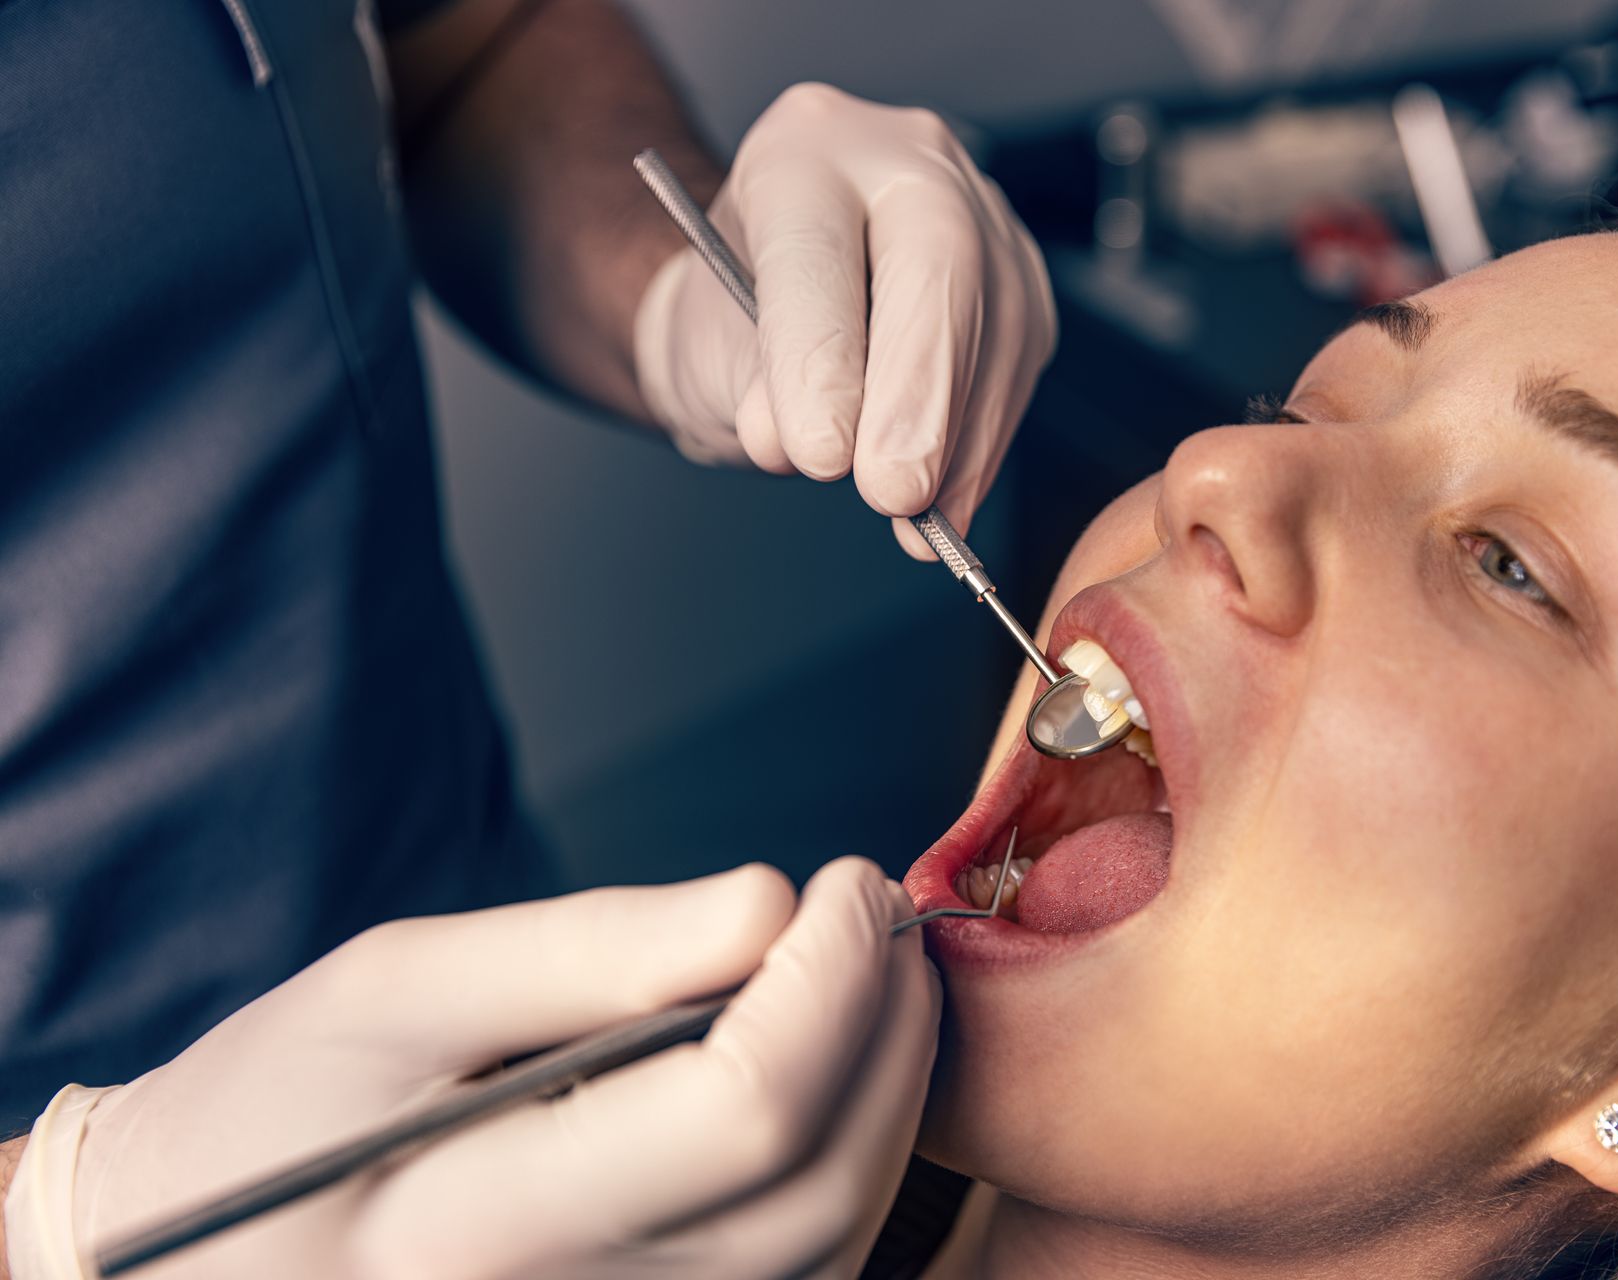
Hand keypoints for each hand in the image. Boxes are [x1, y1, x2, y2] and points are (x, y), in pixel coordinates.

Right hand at [3, 859, 938, 1279]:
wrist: (193, 1256)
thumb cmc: (276, 1105)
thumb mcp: (395, 989)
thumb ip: (586, 949)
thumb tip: (768, 905)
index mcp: (479, 1227)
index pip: (741, 1113)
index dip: (828, 981)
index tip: (837, 882)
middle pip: (818, 1186)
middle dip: (884, 1028)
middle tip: (873, 911)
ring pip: (834, 1241)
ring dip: (891, 1093)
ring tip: (867, 974)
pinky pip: (804, 1275)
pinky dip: (851, 1159)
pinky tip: (833, 1067)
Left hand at [633, 82, 1057, 557]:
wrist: (761, 314)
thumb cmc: (731, 321)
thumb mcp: (709, 354)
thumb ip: (755, 388)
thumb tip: (814, 443)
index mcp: (802, 150)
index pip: (818, 248)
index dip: (822, 354)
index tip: (818, 450)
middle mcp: (903, 158)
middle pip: (939, 260)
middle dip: (919, 391)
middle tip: (894, 489)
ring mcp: (979, 210)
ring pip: (999, 318)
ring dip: (960, 435)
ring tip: (916, 515)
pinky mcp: (1021, 280)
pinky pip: (1019, 362)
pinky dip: (982, 445)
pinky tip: (949, 499)